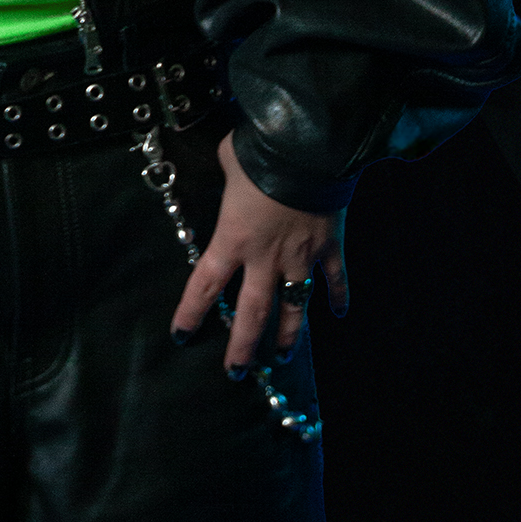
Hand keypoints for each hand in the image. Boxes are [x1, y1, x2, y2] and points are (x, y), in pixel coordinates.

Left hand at [172, 131, 347, 370]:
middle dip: (243, 346)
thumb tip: (230, 165)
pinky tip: (339, 312)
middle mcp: (266, 257)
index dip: (191, 312)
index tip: (181, 335)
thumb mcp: (229, 159)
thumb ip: (228, 172)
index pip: (205, 284)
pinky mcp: (330, 246)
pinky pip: (336, 277)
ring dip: (290, 334)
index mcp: (233, 238)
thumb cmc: (260, 152)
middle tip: (236, 372)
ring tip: (284, 356)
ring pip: (294, 306)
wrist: (309, 150)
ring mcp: (301, 255)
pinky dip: (339, 295)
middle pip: (251, 312)